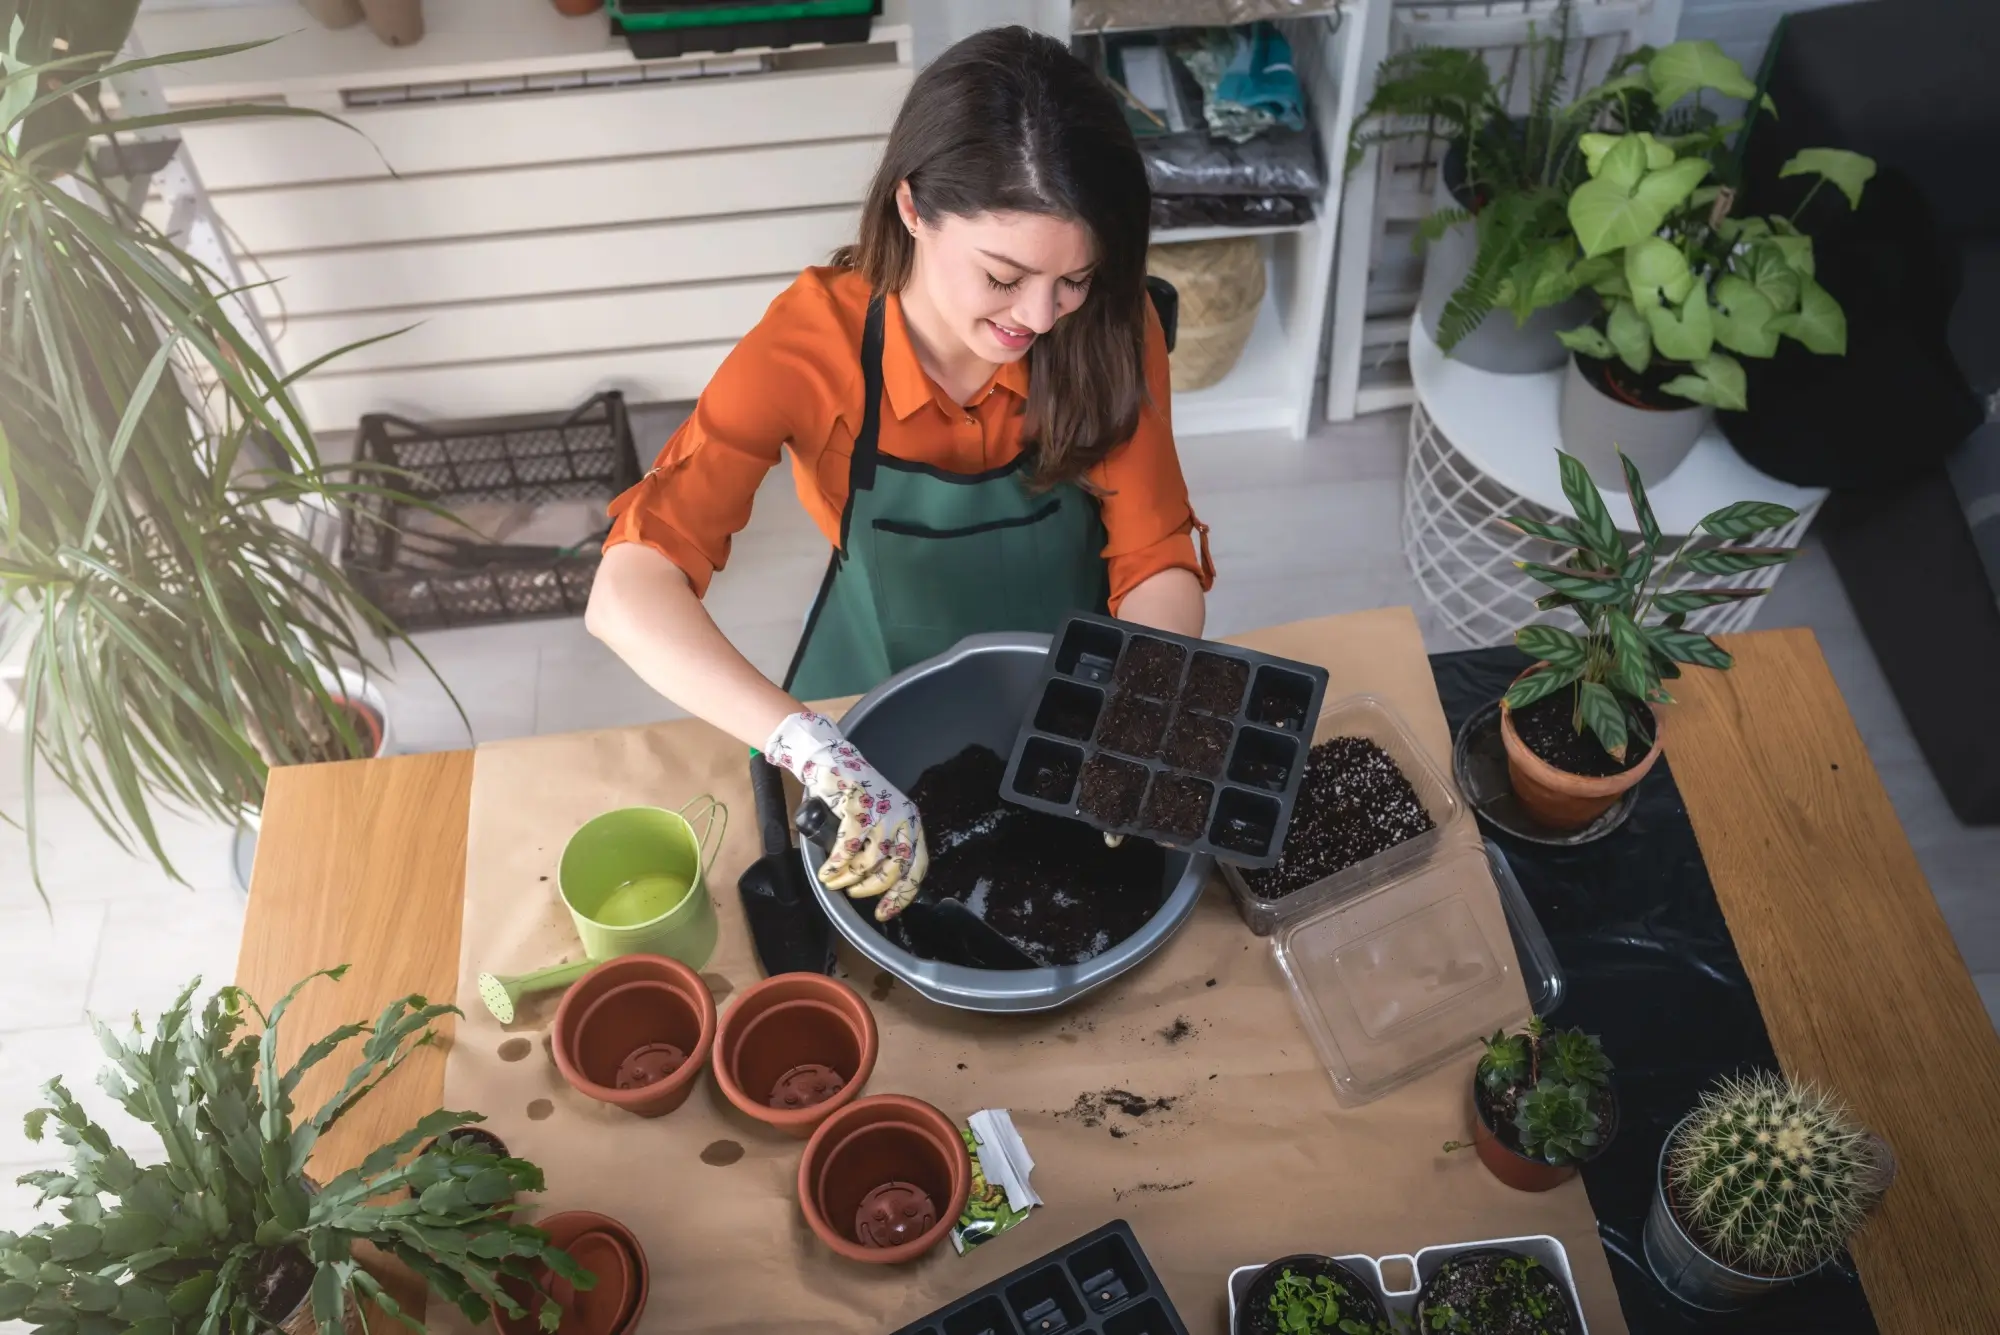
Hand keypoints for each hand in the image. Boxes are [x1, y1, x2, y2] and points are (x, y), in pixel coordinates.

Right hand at [764, 711, 927, 919]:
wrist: (832, 762)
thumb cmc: (855, 797)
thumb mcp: (880, 821)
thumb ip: (885, 847)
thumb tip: (878, 886)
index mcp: (912, 824)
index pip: (916, 867)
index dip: (901, 895)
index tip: (883, 912)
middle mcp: (902, 819)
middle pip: (894, 867)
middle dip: (871, 888)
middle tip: (853, 894)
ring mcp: (880, 812)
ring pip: (869, 860)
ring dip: (848, 878)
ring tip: (834, 882)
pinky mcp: (857, 807)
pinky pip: (847, 847)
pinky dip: (835, 864)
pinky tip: (826, 871)